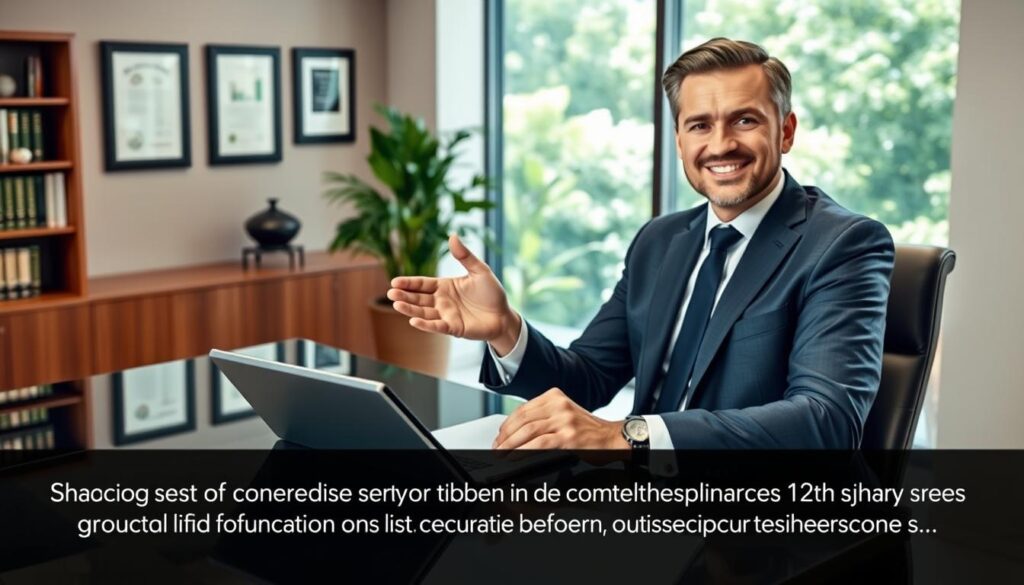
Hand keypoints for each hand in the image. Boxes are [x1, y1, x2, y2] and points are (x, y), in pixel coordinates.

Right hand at [388, 234, 520, 352]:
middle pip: (418, 298)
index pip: (422, 284)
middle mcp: (442, 301)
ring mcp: (446, 315)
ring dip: (410, 310)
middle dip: (404, 296)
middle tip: (391, 293)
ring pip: (423, 312)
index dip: (409, 283)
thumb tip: (452, 235)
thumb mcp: (480, 271)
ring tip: (396, 305)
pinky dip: (425, 325)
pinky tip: (413, 321)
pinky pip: (437, 326)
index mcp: (445, 286)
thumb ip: (465, 256)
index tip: (394, 281)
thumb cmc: (492, 293)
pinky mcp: (453, 328)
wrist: (504, 315)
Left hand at [492, 388, 628, 449]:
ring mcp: (564, 420)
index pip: (523, 409)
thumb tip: (515, 432)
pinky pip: (539, 444)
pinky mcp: (569, 437)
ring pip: (528, 431)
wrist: (612, 438)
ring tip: (502, 454)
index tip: (499, 436)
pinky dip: (523, 451)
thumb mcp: (564, 413)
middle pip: (522, 420)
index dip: (506, 424)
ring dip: (510, 445)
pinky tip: (515, 457)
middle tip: (497, 448)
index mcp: (555, 396)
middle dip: (505, 436)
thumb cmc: (588, 430)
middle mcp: (559, 405)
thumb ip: (544, 416)